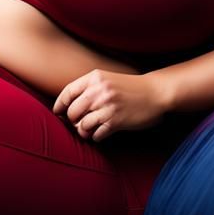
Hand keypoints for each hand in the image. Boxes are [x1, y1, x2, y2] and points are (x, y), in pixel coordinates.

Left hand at [52, 69, 171, 142]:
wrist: (156, 92)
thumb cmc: (130, 87)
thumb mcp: (107, 79)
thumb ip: (89, 88)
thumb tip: (67, 106)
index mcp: (95, 78)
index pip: (67, 92)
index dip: (59, 105)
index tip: (58, 113)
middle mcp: (99, 91)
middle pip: (72, 112)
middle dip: (72, 121)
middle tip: (78, 124)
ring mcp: (107, 106)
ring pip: (82, 126)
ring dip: (83, 131)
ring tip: (89, 130)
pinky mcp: (116, 121)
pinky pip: (96, 135)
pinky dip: (96, 137)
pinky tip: (101, 133)